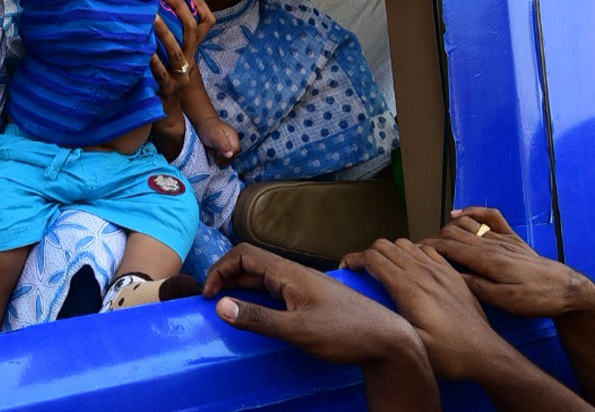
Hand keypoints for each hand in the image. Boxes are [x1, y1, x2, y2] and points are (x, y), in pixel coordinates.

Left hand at [150, 0, 214, 152]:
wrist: (167, 110)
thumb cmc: (166, 75)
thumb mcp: (173, 53)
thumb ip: (170, 33)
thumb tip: (158, 2)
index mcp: (192, 48)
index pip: (206, 20)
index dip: (196, 3)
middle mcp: (189, 59)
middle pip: (192, 30)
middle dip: (179, 8)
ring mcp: (180, 75)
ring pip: (177, 50)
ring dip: (164, 32)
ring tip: (151, 16)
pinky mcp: (168, 88)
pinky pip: (160, 72)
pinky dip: (152, 60)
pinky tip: (143, 49)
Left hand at [198, 116, 239, 165]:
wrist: (204, 124)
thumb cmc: (209, 129)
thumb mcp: (215, 136)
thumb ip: (223, 145)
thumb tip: (230, 155)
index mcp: (233, 137)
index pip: (235, 151)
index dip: (227, 155)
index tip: (218, 153)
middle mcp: (233, 142)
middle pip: (233, 155)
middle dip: (223, 157)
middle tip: (214, 153)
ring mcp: (230, 146)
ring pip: (229, 158)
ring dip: (221, 159)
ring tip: (214, 153)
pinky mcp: (225, 149)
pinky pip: (225, 158)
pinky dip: (219, 158)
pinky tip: (214, 154)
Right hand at [204, 244, 439, 410]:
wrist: (386, 340)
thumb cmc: (345, 333)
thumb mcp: (297, 330)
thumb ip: (258, 318)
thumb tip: (220, 305)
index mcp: (289, 273)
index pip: (244, 255)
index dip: (220, 269)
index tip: (208, 296)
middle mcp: (295, 274)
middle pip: (251, 264)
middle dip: (226, 277)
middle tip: (212, 303)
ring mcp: (304, 285)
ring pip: (264, 277)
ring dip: (241, 287)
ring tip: (228, 308)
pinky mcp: (311, 298)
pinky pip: (276, 290)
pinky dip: (258, 297)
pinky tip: (258, 314)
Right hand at [341, 238, 503, 381]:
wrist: (484, 353)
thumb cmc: (449, 355)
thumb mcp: (411, 341)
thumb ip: (387, 316)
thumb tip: (367, 301)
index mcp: (410, 289)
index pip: (374, 259)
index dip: (354, 260)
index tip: (347, 269)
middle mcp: (424, 273)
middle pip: (386, 245)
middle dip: (368, 254)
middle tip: (363, 271)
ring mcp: (440, 270)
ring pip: (405, 243)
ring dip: (390, 251)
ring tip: (385, 269)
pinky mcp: (451, 272)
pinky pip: (426, 248)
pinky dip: (412, 251)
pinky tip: (411, 267)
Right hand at [421, 207, 594, 318]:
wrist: (566, 289)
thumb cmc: (535, 299)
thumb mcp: (504, 301)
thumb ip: (477, 287)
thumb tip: (451, 276)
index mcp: (487, 260)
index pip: (450, 247)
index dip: (429, 246)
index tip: (412, 249)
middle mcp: (492, 243)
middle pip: (454, 232)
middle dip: (433, 238)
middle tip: (417, 248)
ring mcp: (502, 237)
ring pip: (468, 224)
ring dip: (449, 227)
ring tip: (435, 238)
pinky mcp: (512, 237)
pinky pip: (490, 216)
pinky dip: (473, 211)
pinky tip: (459, 213)